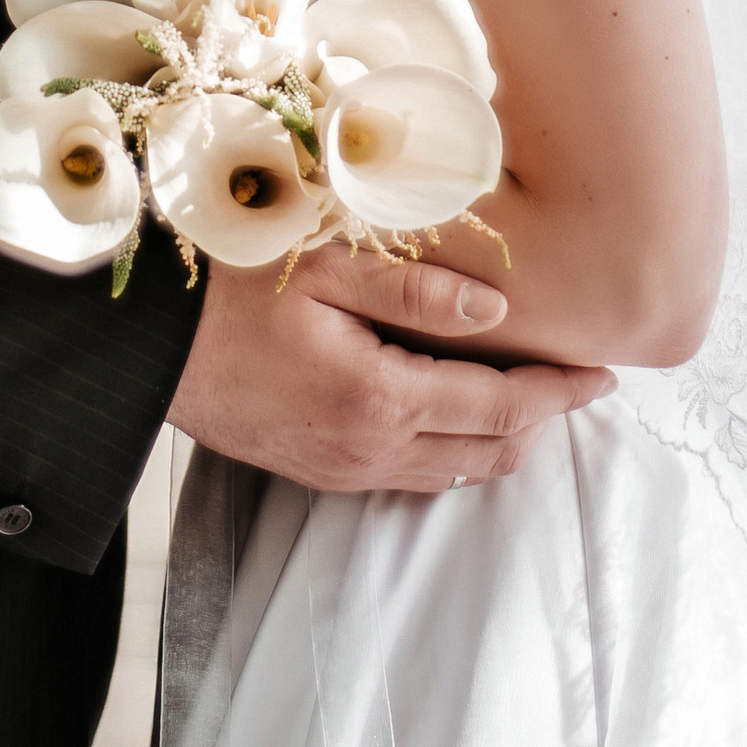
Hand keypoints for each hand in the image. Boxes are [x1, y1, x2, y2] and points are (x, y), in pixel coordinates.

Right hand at [169, 246, 611, 494]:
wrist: (140, 351)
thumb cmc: (226, 292)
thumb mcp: (323, 269)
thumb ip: (416, 291)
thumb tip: (499, 312)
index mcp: (380, 398)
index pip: (502, 407)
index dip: (561, 393)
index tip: (605, 373)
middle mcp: (369, 449)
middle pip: (490, 454)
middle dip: (544, 422)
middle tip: (578, 381)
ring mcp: (342, 469)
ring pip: (453, 475)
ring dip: (500, 442)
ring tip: (530, 396)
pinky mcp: (318, 473)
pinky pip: (410, 477)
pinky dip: (453, 453)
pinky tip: (457, 418)